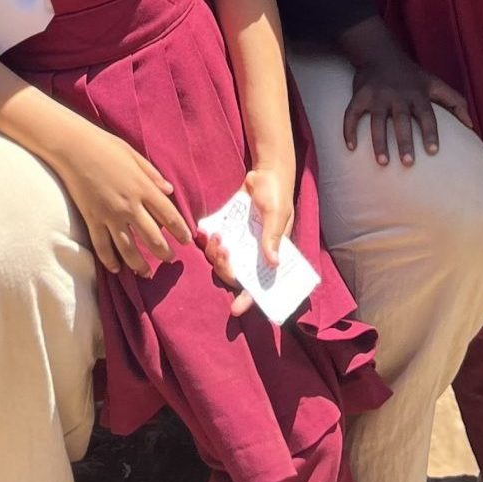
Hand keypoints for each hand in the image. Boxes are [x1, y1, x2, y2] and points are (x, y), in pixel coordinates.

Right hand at [53, 120, 191, 277]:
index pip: (169, 215)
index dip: (180, 230)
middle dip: (164, 252)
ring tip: (146, 273)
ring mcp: (109, 215)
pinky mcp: (92, 219)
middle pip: (152, 237)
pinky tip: (115, 269)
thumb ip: (152, 174)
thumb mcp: (134, 155)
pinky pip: (102, 246)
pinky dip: (109, 260)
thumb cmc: (104, 146)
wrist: (72, 147)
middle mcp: (129, 205)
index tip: (187, 240)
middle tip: (170, 260)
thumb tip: (169, 190)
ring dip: (139, 264)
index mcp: (143, 187)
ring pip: (128, 248)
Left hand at [198, 166, 291, 314]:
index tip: (235, 309)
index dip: (249, 298)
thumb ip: (273, 237)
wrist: (265, 172)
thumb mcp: (277, 213)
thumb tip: (273, 263)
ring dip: (215, 254)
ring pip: (222, 261)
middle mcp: (255, 253)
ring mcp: (240, 242)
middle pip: (236, 274)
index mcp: (272, 254)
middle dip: (225, 269)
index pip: (261, 283)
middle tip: (223, 250)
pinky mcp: (229, 229)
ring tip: (216, 237)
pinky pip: (214, 243)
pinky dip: (206, 241)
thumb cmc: (277, 194)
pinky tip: (205, 232)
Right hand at [344, 45, 470, 165]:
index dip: (430, 132)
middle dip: (404, 141)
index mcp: (418, 94)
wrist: (379, 53)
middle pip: (402, 121)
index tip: (432, 151)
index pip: (427, 115)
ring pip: (377, 121)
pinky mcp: (360, 96)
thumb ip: (455, 102)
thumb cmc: (411, 75)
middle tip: (408, 163)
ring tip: (382, 162)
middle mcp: (398, 95)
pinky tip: (350, 147)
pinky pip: (352, 114)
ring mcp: (378, 96)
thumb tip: (471, 126)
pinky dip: (348, 130)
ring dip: (379, 142)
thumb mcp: (435, 83)